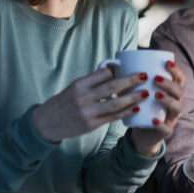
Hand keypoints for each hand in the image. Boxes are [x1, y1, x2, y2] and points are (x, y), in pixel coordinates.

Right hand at [32, 67, 146, 143]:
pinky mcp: (91, 125)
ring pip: (115, 104)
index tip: (129, 67)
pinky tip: (136, 109)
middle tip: (145, 76)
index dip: (117, 70)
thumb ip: (92, 81)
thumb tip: (114, 70)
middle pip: (112, 87)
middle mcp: (83, 97)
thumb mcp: (74, 87)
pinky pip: (112, 118)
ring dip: (133, 98)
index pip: (102, 73)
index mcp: (79, 84)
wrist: (47, 122)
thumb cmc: (64, 102)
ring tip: (146, 93)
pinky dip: (126, 112)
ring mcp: (88, 112)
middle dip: (131, 80)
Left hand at [130, 60, 185, 156]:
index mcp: (171, 92)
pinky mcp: (165, 131)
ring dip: (168, 100)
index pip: (179, 78)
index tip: (166, 63)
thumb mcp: (138, 92)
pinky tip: (153, 119)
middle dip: (170, 83)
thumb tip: (113, 63)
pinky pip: (167, 128)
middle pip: (180, 91)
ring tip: (156, 95)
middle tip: (156, 79)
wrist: (141, 133)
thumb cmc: (140, 107)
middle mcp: (175, 103)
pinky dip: (161, 124)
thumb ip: (131, 79)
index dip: (176, 70)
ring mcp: (171, 118)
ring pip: (178, 108)